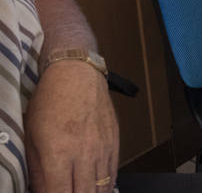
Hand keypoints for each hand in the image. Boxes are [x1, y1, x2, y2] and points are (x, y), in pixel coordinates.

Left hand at [26, 60, 118, 192]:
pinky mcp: (115, 142)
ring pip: (102, 187)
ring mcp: (102, 148)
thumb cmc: (50, 101)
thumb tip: (41, 190)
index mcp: (58, 153)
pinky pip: (113, 172)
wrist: (77, 74)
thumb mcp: (32, 137)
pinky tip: (97, 188)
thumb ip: (37, 170)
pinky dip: (105, 185)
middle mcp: (84, 154)